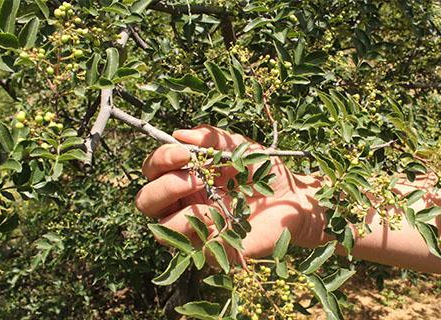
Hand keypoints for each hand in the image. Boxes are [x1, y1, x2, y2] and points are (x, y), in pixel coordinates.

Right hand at [135, 125, 325, 258]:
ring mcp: (195, 228)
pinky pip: (193, 247)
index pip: (153, 170)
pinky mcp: (212, 249)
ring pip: (161, 228)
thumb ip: (212, 138)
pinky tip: (223, 219)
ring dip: (181, 212)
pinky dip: (203, 231)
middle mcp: (184, 203)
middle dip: (166, 187)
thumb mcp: (240, 147)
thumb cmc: (265, 172)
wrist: (295, 199)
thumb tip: (178, 134)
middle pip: (146, 201)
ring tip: (212, 199)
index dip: (161, 160)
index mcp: (185, 177)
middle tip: (198, 179)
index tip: (184, 154)